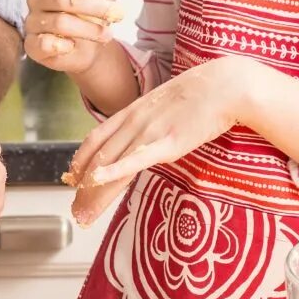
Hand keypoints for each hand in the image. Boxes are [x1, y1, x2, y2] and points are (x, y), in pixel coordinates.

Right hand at [25, 0, 124, 73]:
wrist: (90, 45)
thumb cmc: (93, 7)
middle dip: (95, 7)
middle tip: (118, 13)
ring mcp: (32, 22)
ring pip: (58, 23)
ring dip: (88, 29)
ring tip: (107, 34)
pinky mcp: (32, 46)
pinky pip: (43, 44)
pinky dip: (63, 45)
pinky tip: (74, 46)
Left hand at [67, 57, 257, 225]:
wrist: (224, 85)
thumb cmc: (203, 93)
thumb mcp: (166, 103)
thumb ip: (152, 120)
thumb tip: (147, 136)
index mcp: (133, 111)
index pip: (96, 138)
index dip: (81, 160)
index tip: (73, 179)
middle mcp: (134, 121)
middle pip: (99, 157)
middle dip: (83, 187)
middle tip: (75, 209)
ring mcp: (149, 132)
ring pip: (111, 164)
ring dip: (93, 192)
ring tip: (83, 213)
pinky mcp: (167, 143)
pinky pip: (134, 160)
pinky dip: (113, 171)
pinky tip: (97, 181)